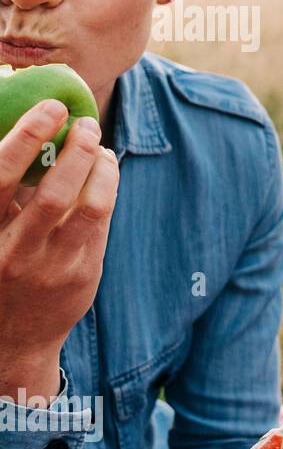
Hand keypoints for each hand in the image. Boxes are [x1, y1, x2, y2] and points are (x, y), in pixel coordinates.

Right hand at [0, 102, 117, 398]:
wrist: (11, 339)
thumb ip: (7, 194)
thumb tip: (34, 135)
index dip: (24, 137)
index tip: (50, 108)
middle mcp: (11, 251)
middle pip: (51, 193)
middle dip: (74, 150)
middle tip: (87, 122)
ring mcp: (49, 266)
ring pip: (87, 207)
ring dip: (98, 168)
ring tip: (100, 144)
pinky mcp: (80, 273)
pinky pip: (99, 222)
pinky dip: (105, 189)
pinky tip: (105, 170)